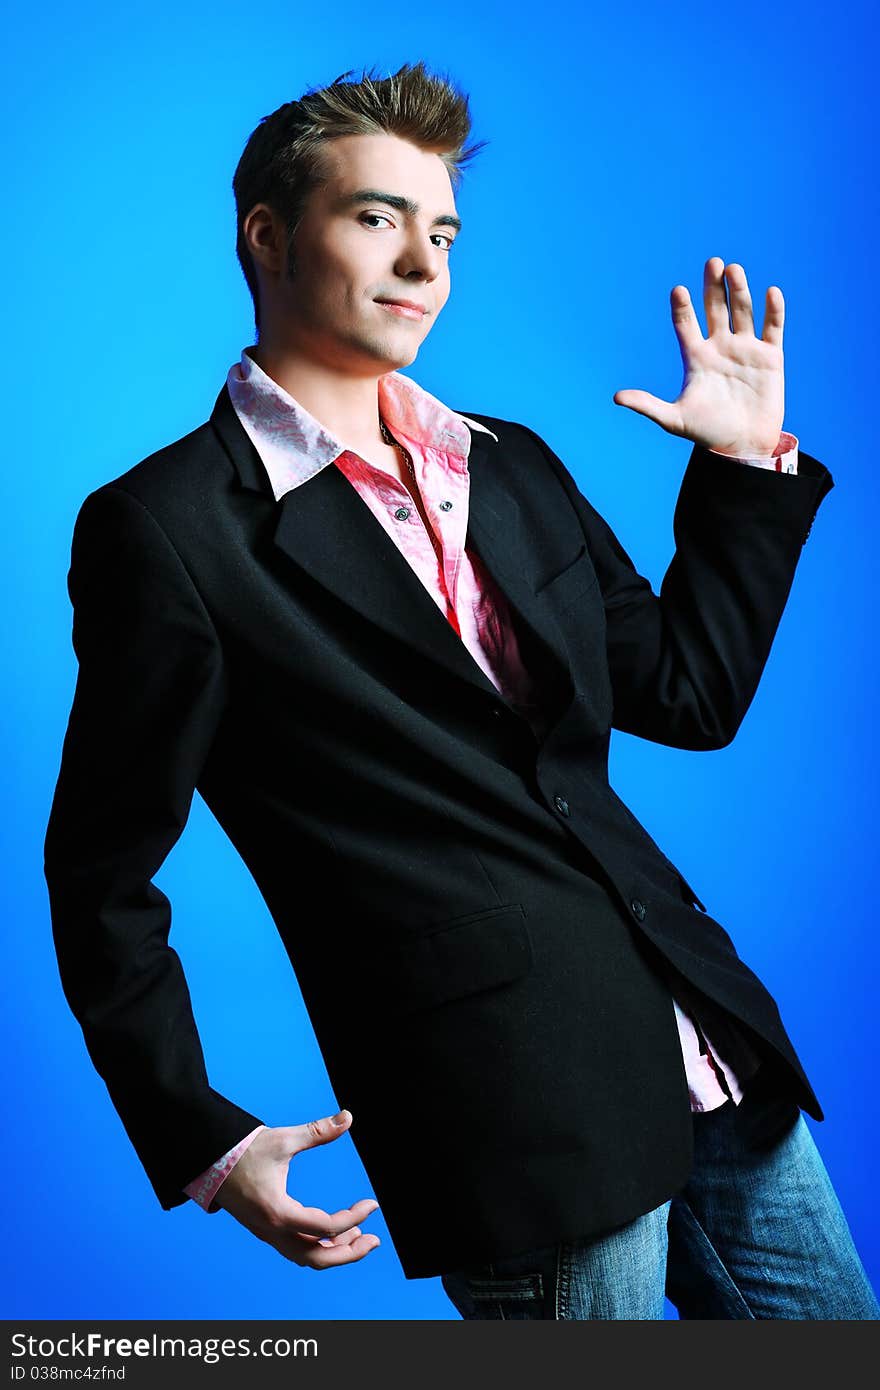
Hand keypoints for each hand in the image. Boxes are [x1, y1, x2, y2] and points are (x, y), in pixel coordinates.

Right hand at [211, 1109, 381, 1268]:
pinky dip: (317, 1246)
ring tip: (358, 1236)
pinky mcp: (265, 1230)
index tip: (372, 1204)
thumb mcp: (283, 1140)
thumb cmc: (244, 1151)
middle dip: (348, 1254)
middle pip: (316, 1258)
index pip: (325, 1227)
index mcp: (278, 1212)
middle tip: (374, 1240)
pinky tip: (333, 1232)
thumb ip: (317, 1131)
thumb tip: (347, 1117)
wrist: (209, 1160)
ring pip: (305, 1257)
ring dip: (333, 1252)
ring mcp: (267, 1234)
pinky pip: (295, 1248)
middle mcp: (272, 1231)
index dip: (354, 1217)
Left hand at [613, 257, 784, 455]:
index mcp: (696, 356)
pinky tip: (770, 292)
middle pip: (715, 309)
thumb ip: (647, 405)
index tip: (678, 291)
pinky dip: (773, 310)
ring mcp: (745, 349)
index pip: (685, 324)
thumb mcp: (673, 419)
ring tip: (733, 270)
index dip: (682, 307)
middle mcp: (720, 346)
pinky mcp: (771, 356)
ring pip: (742, 312)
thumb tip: (616, 398)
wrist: (742, 446)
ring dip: (739, 291)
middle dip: (713, 287)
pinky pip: (773, 327)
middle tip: (712, 263)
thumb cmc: (706, 433)